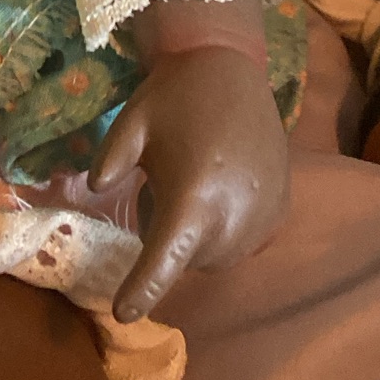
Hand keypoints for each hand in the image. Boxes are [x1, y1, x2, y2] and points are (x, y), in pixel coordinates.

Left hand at [90, 45, 289, 322]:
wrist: (231, 65)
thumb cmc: (175, 96)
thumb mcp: (130, 126)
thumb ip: (109, 164)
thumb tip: (98, 189)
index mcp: (192, 200)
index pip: (164, 263)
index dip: (143, 291)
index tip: (123, 313)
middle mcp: (234, 219)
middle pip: (191, 261)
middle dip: (171, 242)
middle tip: (161, 190)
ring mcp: (264, 216)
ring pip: (219, 256)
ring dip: (200, 238)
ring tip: (193, 184)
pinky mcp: (281, 208)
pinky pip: (245, 239)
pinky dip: (227, 227)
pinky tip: (219, 185)